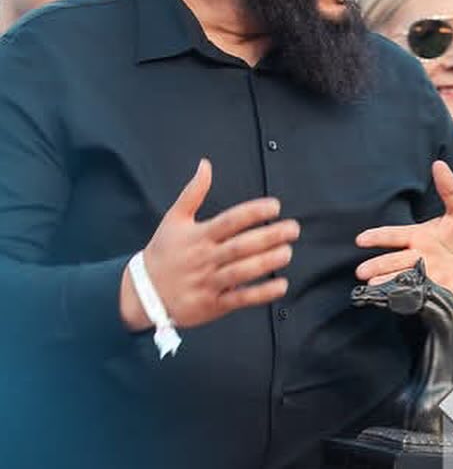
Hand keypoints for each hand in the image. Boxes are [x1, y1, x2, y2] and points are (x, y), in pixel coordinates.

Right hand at [119, 159, 298, 330]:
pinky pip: (241, 298)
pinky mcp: (213, 304)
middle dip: (269, 237)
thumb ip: (193, 192)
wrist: (142, 293)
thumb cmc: (163, 252)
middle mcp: (204, 258)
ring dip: (266, 262)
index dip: (253, 212)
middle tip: (293, 229)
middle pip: (240, 246)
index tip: (275, 206)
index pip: (230, 220)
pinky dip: (261, 293)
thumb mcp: (173, 219)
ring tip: (287, 252)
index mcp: (198, 236)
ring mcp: (209, 282)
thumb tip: (205, 164)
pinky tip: (281, 285)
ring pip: (242, 272)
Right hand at [355, 161, 452, 302]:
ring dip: (386, 281)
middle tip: (361, 271)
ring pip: (401, 278)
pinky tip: (394, 299)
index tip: (360, 239)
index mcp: (418, 236)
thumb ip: (449, 190)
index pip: (393, 235)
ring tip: (372, 285)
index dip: (377, 237)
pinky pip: (419, 294)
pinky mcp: (435, 291)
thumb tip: (439, 164)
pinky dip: (407, 296)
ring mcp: (424, 275)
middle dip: (376, 265)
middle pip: (392, 260)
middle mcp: (416, 256)